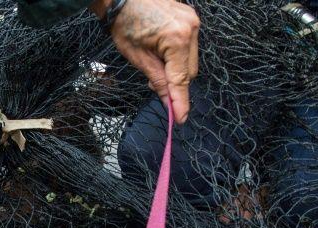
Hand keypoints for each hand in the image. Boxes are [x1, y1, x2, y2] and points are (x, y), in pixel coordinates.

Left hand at [90, 0, 198, 122]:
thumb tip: (169, 104)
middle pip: (190, 72)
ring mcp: (192, 22)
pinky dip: (177, 56)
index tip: (181, 119)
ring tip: (155, 61)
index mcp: (176, 38)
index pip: (181, 79)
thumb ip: (158, 82)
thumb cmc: (124, 23)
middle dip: (174, 82)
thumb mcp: (138, 58)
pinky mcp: (191, 18)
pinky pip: (190, 47)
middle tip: (152, 81)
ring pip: (191, 61)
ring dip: (176, 69)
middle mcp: (190, 29)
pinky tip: (162, 51)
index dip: (180, 101)